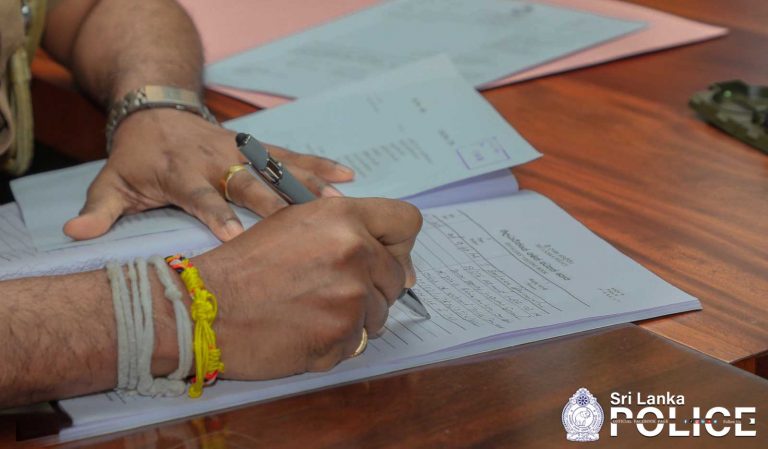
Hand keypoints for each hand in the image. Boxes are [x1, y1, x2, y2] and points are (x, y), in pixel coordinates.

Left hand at [63, 109, 354, 241]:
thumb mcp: (112, 182)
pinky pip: (292, 155)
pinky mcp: (258, 147)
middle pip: (249, 181)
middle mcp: (216, 160)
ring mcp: (241, 151)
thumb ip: (100, 209)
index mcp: (181, 174)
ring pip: (279, 166)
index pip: (201, 196)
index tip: (234, 237)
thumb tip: (76, 233)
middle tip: (304, 225)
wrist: (156, 113)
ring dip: (308, 184)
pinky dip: (319, 165)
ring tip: (338, 203)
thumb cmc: (137, 158)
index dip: (217, 214)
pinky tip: (347, 178)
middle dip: (276, 202)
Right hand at [191, 197, 421, 378]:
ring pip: (380, 314)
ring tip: (310, 311)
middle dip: (373, 288)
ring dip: (353, 318)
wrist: (205, 308)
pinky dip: (335, 343)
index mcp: (342, 216)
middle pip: (397, 276)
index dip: (400, 244)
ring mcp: (351, 295)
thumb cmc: (244, 267)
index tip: (388, 260)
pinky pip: (358, 343)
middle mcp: (354, 251)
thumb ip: (346, 231)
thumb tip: (399, 263)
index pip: (407, 221)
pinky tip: (303, 331)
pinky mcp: (342, 334)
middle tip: (331, 293)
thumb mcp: (295, 224)